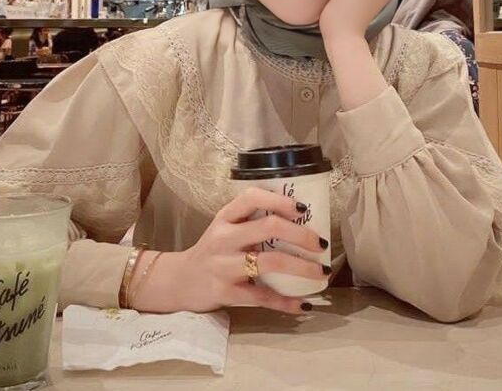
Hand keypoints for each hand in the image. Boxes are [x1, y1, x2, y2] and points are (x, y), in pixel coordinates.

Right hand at [131, 188, 327, 314]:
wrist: (179, 282)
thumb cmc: (212, 250)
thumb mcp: (224, 227)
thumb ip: (251, 220)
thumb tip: (299, 216)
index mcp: (225, 217)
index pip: (251, 197)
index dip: (279, 199)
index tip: (303, 208)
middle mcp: (223, 237)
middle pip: (268, 227)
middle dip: (300, 233)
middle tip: (320, 243)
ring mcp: (224, 266)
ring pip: (270, 262)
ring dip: (302, 267)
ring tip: (322, 272)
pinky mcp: (226, 293)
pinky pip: (262, 297)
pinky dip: (287, 302)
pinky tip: (305, 304)